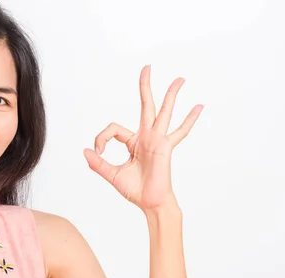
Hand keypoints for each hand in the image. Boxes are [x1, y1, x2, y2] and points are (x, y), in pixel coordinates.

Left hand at [83, 65, 203, 211]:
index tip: (97, 151)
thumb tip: (85, 151)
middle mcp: (147, 137)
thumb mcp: (112, 175)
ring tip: (180, 79)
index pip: (114, 129)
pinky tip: (199, 106)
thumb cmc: (135, 190)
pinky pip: (180, 131)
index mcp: (134, 142)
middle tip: (146, 67)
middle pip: (146, 106)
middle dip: (145, 86)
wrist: (150, 203)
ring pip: (164, 112)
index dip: (101, 137)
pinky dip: (189, 119)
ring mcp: (157, 140)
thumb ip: (98, 163)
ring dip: (171, 94)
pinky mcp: (165, 147)